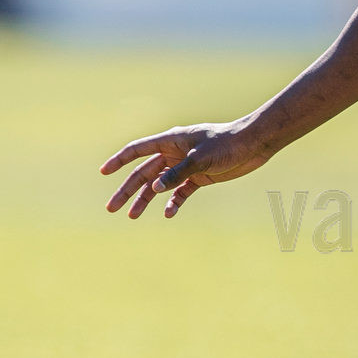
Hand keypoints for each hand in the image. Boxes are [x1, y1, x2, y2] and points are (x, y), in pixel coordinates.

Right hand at [101, 121, 270, 220]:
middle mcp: (173, 153)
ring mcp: (184, 167)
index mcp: (170, 141)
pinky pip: (179, 193)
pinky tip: (169, 214)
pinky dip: (173, 203)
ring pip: (159, 185)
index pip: (137, 150)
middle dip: (127, 190)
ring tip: (132, 216)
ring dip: (146, 200)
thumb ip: (177, 173)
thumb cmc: (227, 144)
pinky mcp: (198, 178)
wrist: (253, 145)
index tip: (104, 172)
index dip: (119, 161)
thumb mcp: (200, 159)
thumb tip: (154, 189)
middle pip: (143, 173)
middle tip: (112, 208)